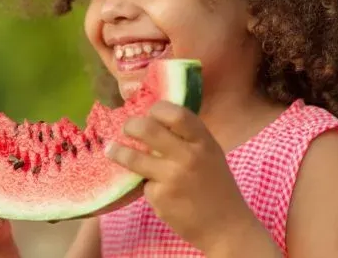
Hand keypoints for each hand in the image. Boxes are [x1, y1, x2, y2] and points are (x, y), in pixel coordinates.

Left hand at [104, 101, 263, 252]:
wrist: (225, 227)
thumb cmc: (216, 187)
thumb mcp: (210, 155)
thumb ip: (187, 139)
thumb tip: (155, 121)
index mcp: (204, 142)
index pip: (176, 114)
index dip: (158, 109)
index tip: (149, 112)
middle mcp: (187, 156)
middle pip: (148, 129)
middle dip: (131, 125)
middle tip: (126, 128)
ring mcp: (171, 177)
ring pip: (134, 158)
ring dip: (118, 151)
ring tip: (111, 149)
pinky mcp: (160, 197)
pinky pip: (144, 184)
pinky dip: (147, 186)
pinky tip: (159, 192)